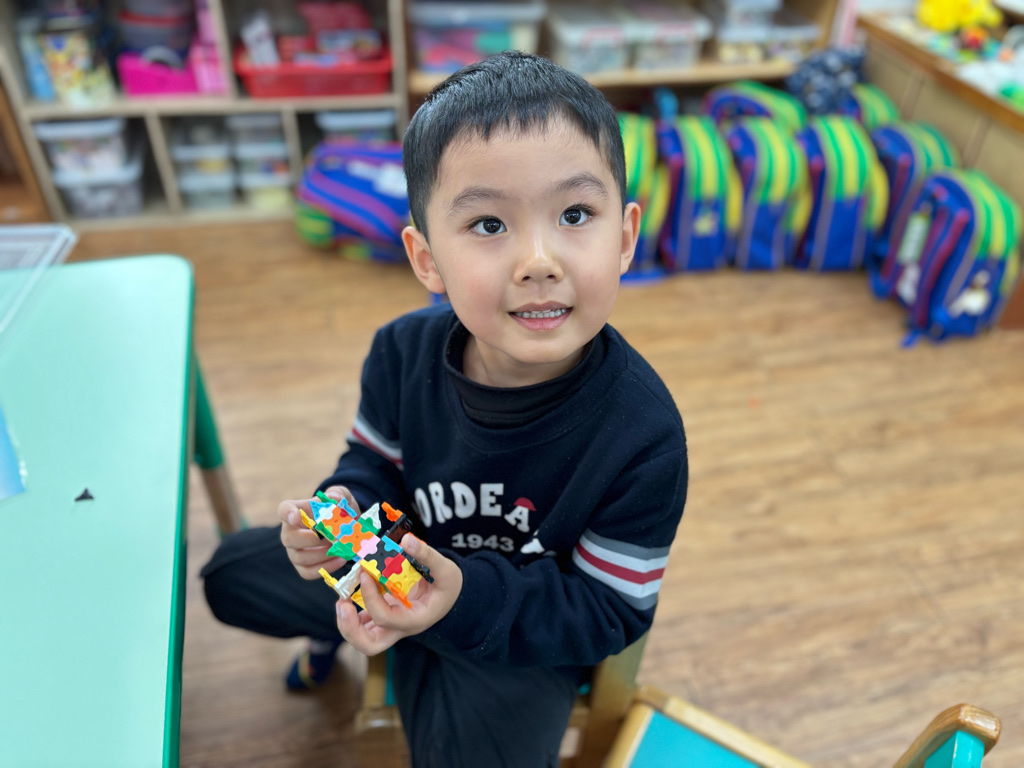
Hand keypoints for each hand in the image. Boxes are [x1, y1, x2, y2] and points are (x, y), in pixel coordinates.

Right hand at [278, 486, 358, 579]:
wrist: (344, 526)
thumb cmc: (337, 509)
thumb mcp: (340, 497)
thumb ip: (338, 495)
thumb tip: (335, 500)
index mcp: (295, 511)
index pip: (284, 510)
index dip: (288, 513)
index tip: (297, 516)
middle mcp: (289, 532)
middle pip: (288, 538)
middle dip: (311, 539)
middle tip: (331, 537)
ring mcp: (294, 551)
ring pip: (299, 557)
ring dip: (322, 554)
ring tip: (340, 549)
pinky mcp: (302, 566)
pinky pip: (308, 572)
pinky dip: (326, 567)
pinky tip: (341, 559)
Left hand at [335, 534, 462, 655]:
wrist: (453, 596)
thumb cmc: (449, 585)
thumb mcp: (445, 569)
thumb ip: (427, 554)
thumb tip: (407, 540)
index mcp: (415, 619)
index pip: (385, 618)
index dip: (371, 597)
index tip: (366, 573)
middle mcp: (400, 628)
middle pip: (370, 646)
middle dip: (350, 629)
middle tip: (343, 605)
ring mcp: (391, 626)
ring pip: (363, 640)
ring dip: (347, 624)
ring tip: (343, 600)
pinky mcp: (385, 618)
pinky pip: (364, 625)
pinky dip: (353, 615)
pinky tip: (353, 595)